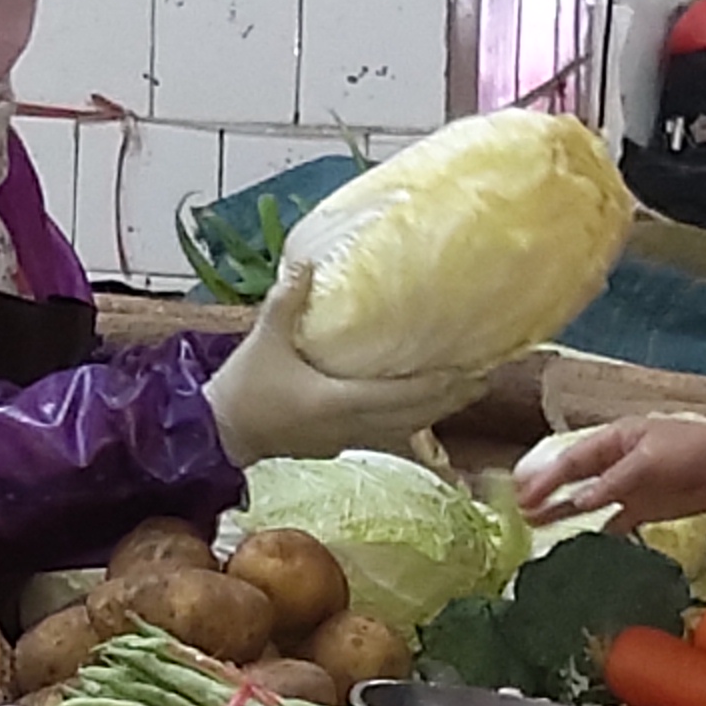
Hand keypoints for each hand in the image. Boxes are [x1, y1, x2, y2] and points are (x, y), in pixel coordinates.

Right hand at [205, 266, 484, 464]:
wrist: (220, 433)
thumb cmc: (244, 388)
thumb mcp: (265, 338)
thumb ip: (288, 299)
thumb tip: (308, 261)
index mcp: (337, 401)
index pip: (403, 396)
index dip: (440, 386)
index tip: (471, 371)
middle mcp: (351, 426)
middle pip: (415, 416)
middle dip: (451, 398)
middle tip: (485, 378)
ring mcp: (347, 439)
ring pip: (404, 428)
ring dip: (437, 411)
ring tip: (465, 391)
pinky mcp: (338, 444)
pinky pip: (386, 433)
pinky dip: (411, 420)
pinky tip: (423, 407)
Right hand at [516, 416, 705, 535]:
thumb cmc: (691, 451)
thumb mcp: (648, 462)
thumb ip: (612, 483)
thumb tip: (578, 502)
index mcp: (615, 439)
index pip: (573, 459)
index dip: (547, 477)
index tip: (524, 494)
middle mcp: (617, 461)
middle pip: (575, 478)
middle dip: (548, 493)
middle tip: (520, 511)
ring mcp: (630, 485)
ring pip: (589, 500)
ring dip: (564, 511)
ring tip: (536, 524)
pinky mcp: (646, 507)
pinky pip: (614, 520)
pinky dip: (598, 530)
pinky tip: (580, 542)